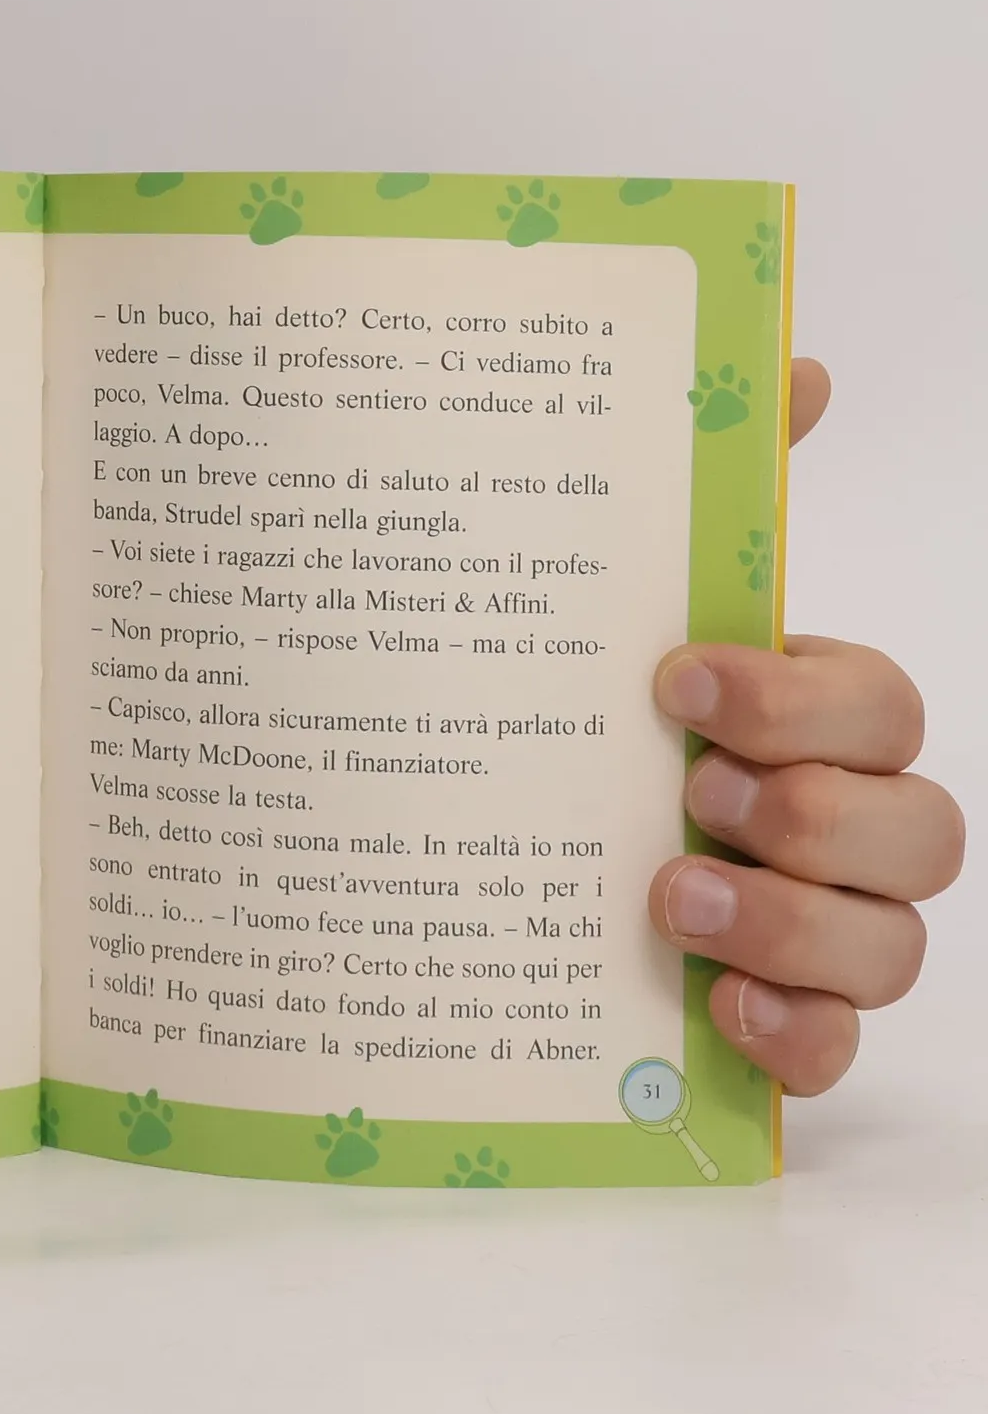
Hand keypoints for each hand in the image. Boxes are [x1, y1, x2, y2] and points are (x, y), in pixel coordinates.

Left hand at [649, 360, 964, 1094]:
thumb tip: (798, 363)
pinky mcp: (778, 1022)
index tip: (671, 679)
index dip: (799, 698)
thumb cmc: (585, 713)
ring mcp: (821, 932)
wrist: (491, 836)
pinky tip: (717, 1011)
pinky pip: (838, 1051)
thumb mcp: (616, 600)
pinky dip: (796, 1036)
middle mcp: (840, 827)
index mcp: (811, 719)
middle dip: (810, 810)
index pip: (885, 705)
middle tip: (686, 792)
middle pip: (921, 831)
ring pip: (894, 945)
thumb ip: (710, 490)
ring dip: (792, 922)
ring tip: (669, 898)